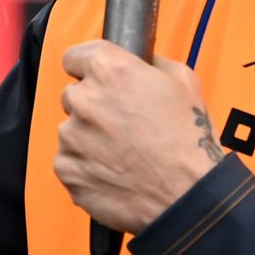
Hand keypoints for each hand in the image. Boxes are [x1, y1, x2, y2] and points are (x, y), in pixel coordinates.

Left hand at [54, 41, 225, 233]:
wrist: (186, 197)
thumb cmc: (188, 140)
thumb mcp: (183, 81)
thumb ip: (151, 62)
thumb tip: (138, 60)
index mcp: (109, 70)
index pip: (74, 56)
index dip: (88, 68)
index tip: (98, 79)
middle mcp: (83, 100)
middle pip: (74, 95)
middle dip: (93, 106)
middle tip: (123, 124)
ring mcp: (70, 136)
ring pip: (72, 130)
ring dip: (90, 138)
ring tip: (124, 154)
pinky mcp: (66, 169)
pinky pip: (69, 160)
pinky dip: (86, 166)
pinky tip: (114, 172)